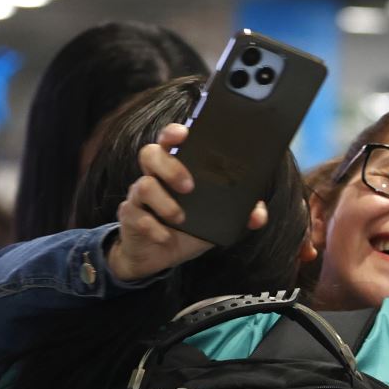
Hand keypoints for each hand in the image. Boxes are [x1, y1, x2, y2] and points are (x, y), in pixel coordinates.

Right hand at [106, 123, 268, 281]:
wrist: (155, 255)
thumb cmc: (184, 229)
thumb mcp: (213, 222)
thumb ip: (237, 215)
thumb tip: (258, 213)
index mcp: (172, 169)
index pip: (168, 141)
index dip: (173, 133)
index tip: (185, 133)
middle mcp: (152, 177)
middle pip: (150, 154)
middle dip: (171, 167)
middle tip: (190, 187)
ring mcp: (138, 198)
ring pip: (141, 186)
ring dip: (165, 203)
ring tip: (181, 218)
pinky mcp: (130, 219)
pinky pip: (137, 218)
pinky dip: (155, 229)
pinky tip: (165, 236)